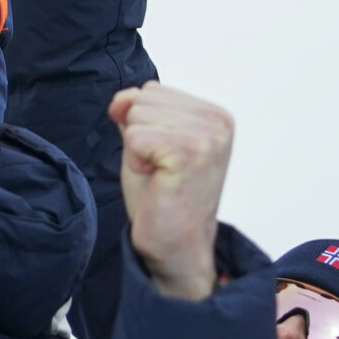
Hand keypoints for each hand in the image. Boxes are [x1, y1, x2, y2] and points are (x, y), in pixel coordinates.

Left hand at [109, 81, 233, 299]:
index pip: (151, 90)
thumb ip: (137, 113)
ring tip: (160, 176)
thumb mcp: (147, 143)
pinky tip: (157, 181)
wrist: (176, 247)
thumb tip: (120, 99)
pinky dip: (135, 161)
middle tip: (160, 170)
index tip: (163, 158)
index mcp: (215, 115)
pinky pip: (134, 136)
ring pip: (136, 115)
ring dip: (136, 150)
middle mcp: (218, 122)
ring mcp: (208, 136)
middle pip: (142, 98)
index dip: (142, 125)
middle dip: (138, 135)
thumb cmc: (162, 197)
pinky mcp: (190, 152)